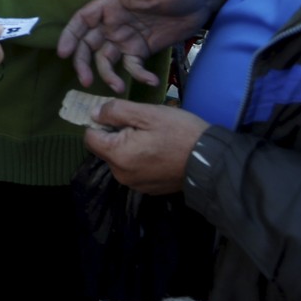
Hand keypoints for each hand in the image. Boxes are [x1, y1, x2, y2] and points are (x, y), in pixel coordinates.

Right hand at [57, 0, 228, 92]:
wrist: (202, 0)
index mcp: (111, 5)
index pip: (82, 20)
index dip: (70, 36)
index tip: (64, 53)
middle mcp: (114, 23)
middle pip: (89, 45)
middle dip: (83, 63)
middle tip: (86, 81)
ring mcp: (127, 38)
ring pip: (107, 60)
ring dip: (108, 75)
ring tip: (118, 88)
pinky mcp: (142, 50)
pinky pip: (133, 66)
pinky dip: (137, 76)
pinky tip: (149, 81)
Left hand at [83, 99, 209, 194]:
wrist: (210, 161)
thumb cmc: (180, 133)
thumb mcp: (148, 114)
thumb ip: (116, 111)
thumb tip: (94, 113)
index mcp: (118, 156)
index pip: (90, 137)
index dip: (100, 123)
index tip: (119, 116)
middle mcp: (121, 175)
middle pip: (105, 149)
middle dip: (117, 135)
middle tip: (143, 125)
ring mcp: (135, 184)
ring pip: (120, 159)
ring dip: (129, 146)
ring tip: (154, 137)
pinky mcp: (148, 189)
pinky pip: (134, 169)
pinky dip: (141, 159)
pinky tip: (160, 151)